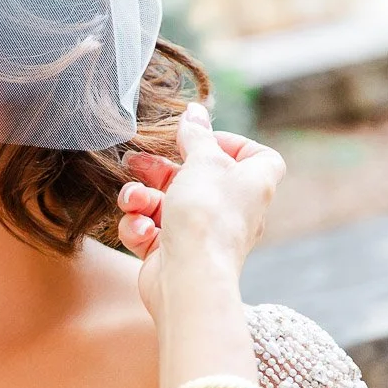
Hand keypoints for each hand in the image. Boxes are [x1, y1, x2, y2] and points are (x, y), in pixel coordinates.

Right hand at [116, 103, 286, 321]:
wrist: (189, 277)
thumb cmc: (207, 216)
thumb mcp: (203, 161)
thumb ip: (196, 134)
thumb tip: (195, 111)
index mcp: (251, 184)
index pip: (254, 156)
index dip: (231, 143)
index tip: (202, 140)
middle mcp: (230, 209)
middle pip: (194, 176)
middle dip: (160, 168)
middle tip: (137, 161)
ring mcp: (201, 233)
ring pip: (164, 202)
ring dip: (141, 197)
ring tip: (133, 200)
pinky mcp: (172, 252)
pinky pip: (152, 229)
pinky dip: (140, 226)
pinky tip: (140, 229)